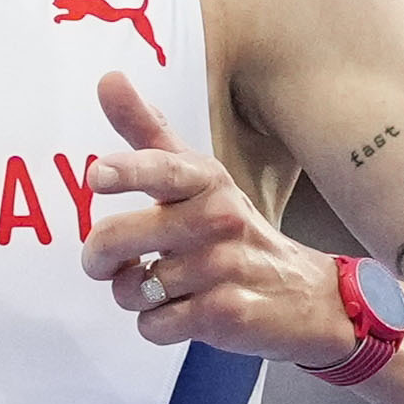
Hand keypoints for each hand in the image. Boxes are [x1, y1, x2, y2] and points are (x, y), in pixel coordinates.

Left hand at [77, 74, 349, 365]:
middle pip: (118, 238)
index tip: (98, 175)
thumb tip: (108, 78)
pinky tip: (185, 312)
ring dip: (134, 295)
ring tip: (164, 287)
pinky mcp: (226, 313)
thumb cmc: (231, 231)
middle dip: (98, 258)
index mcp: (206, 181)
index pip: (165, 169)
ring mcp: (224, 267)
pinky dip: (157, 325)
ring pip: (131, 289)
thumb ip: (148, 133)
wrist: (305, 296)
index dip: (129, 171)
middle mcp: (218, 218)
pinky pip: (153, 325)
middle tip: (108, 262)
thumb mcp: (198, 179)